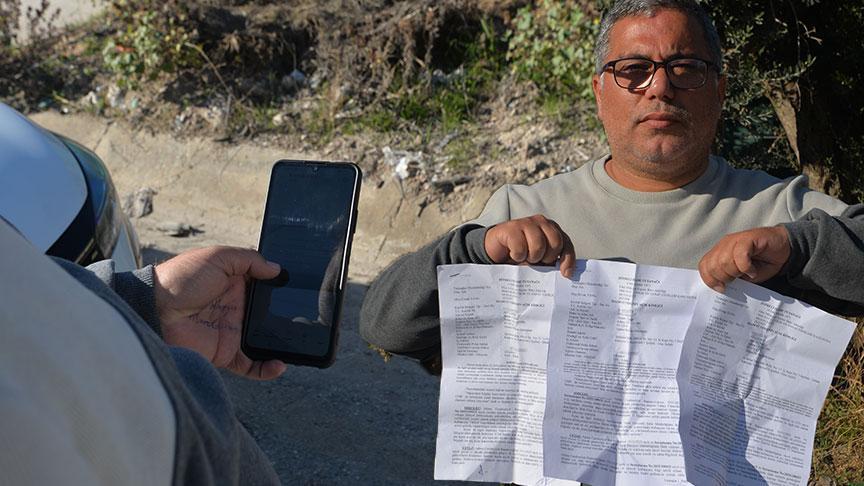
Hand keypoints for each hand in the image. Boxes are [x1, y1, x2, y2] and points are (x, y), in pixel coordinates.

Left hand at [153, 246, 287, 379]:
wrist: (154, 309)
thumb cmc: (180, 278)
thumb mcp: (217, 257)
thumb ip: (249, 260)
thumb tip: (276, 269)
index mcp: (235, 283)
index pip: (264, 285)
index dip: (280, 287)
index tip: (299, 290)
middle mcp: (236, 307)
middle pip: (268, 314)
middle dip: (286, 317)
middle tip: (304, 319)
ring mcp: (231, 331)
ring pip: (263, 340)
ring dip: (281, 344)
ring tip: (298, 345)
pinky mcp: (224, 352)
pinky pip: (250, 364)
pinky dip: (265, 368)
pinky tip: (279, 366)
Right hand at [484, 214, 575, 277]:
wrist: (495, 249)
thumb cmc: (521, 254)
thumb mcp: (539, 259)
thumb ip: (551, 262)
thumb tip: (564, 274)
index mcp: (552, 230)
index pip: (566, 243)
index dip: (568, 259)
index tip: (565, 274)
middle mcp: (542, 223)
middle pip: (556, 243)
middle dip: (547, 258)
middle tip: (536, 261)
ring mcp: (527, 223)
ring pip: (538, 245)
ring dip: (531, 257)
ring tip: (525, 258)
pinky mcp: (512, 227)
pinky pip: (520, 247)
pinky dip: (517, 256)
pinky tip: (513, 254)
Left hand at [698, 226, 790, 292]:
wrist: (784, 248)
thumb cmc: (763, 263)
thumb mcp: (744, 276)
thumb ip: (732, 279)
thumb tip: (722, 289)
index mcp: (720, 253)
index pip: (704, 266)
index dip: (710, 279)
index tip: (722, 289)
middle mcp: (724, 245)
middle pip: (712, 265)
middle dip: (724, 278)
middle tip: (737, 280)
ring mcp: (735, 240)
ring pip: (724, 260)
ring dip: (735, 272)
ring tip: (746, 274)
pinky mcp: (748, 238)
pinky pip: (740, 254)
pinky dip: (746, 267)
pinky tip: (752, 271)